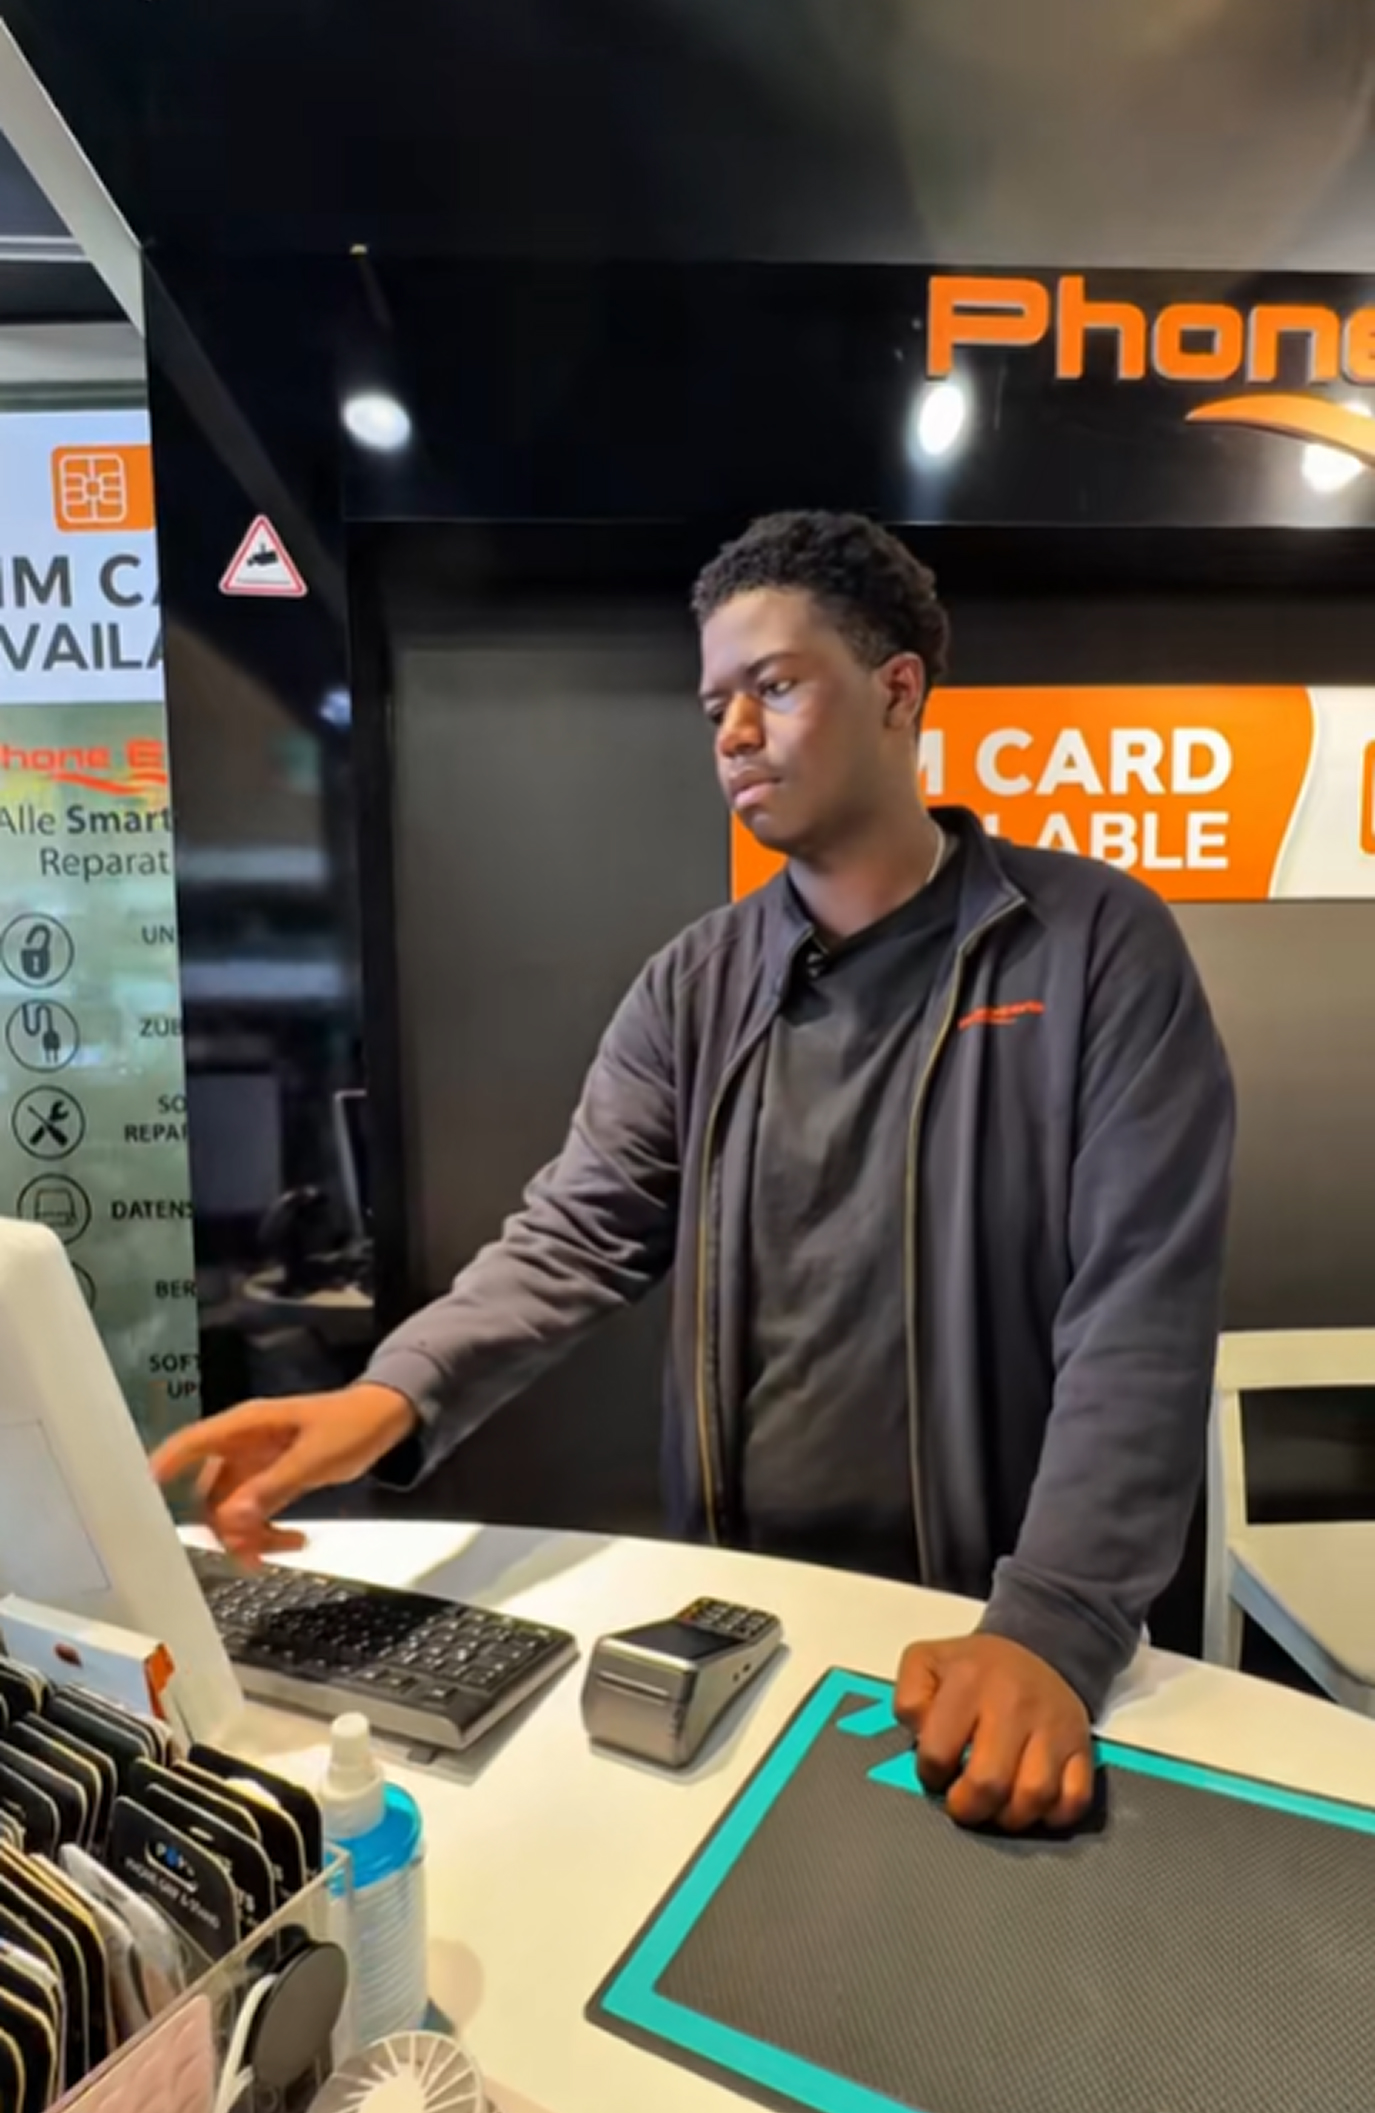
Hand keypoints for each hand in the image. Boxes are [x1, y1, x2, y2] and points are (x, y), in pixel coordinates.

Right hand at [150, 1385, 418, 1563]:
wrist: (387, 1417)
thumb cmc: (352, 1425)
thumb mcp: (315, 1458)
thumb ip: (272, 1488)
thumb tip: (231, 1520)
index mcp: (245, 1427)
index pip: (191, 1444)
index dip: (163, 1468)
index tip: (141, 1497)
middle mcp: (243, 1446)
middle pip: (209, 1492)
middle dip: (223, 1526)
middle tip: (250, 1551)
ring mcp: (257, 1464)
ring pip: (232, 1509)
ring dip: (247, 1535)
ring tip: (282, 1550)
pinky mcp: (272, 1480)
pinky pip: (254, 1512)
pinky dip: (266, 1531)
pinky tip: (295, 1542)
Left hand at [894, 1633, 1092, 1832]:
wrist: (1038, 1649)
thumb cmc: (976, 1668)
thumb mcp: (926, 1662)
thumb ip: (909, 1698)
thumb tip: (920, 1738)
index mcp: (969, 1681)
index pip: (938, 1752)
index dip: (930, 1774)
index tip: (935, 1772)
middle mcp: (1015, 1702)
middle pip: (989, 1782)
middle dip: (968, 1808)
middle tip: (963, 1804)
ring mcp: (1054, 1726)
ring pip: (1035, 1796)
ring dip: (1009, 1816)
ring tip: (996, 1807)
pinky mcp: (1082, 1747)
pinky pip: (1074, 1799)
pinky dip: (1053, 1815)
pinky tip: (1033, 1806)